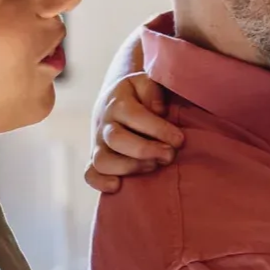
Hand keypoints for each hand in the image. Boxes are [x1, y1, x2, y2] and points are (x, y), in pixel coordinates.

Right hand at [85, 73, 182, 194]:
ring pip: (102, 160)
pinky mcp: (96, 160)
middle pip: (116, 139)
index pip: (135, 116)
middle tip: (169, 155)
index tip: (179, 140)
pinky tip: (118, 186)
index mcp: (118, 103)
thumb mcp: (146, 83)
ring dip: (129, 167)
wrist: (114, 102)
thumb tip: (158, 110)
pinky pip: (90, 174)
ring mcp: (98, 144)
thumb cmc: (139, 96)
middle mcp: (105, 124)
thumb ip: (153, 90)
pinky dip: (100, 182)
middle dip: (145, 150)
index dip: (159, 130)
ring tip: (153, 166)